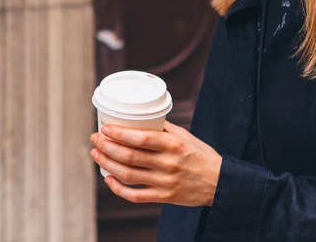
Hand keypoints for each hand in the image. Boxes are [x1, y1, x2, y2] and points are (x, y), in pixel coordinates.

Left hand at [89, 122, 221, 206]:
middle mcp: (167, 164)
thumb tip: (138, 118)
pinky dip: (118, 188)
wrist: (220, 183)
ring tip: (96, 154)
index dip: (118, 134)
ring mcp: (164, 182)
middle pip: (129, 156)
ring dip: (107, 163)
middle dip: (106, 146)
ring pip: (128, 174)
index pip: (140, 138)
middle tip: (95, 139)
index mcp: (173, 145)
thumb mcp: (184, 136)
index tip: (104, 128)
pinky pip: (135, 195)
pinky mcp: (163, 197)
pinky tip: (108, 178)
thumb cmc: (200, 155)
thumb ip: (162, 128)